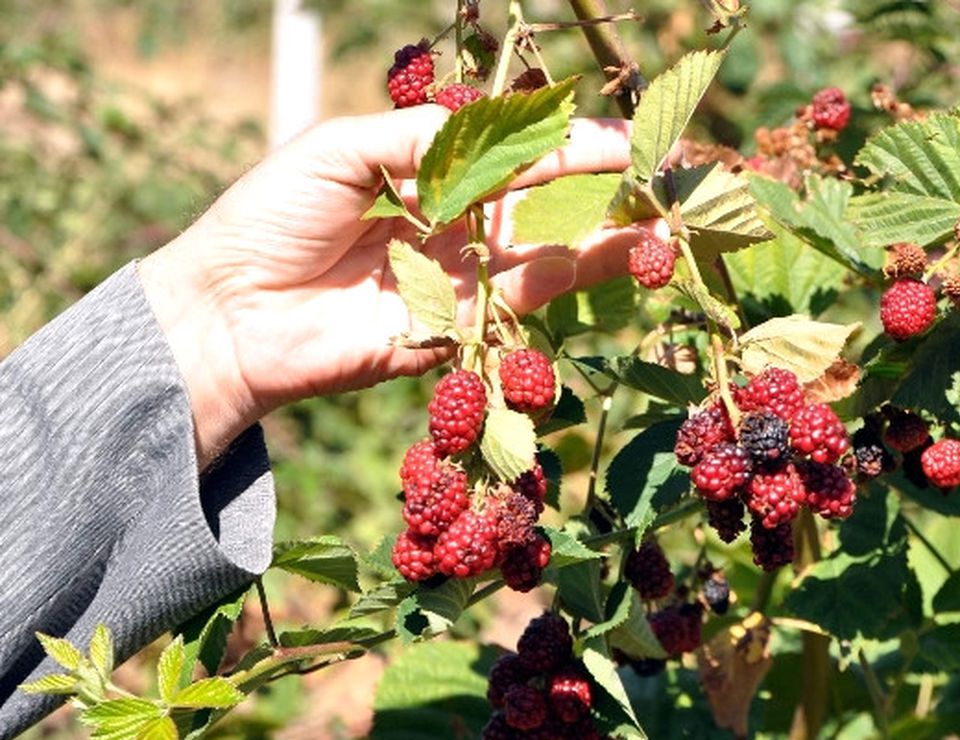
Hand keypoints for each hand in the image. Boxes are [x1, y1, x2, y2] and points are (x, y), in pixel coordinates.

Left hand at [138, 106, 650, 469]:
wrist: (230, 311)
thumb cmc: (272, 216)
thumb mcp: (342, 147)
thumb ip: (423, 137)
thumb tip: (499, 129)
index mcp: (426, 174)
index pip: (514, 153)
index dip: (570, 144)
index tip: (626, 137)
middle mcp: (454, 224)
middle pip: (545, 203)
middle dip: (605, 190)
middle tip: (663, 177)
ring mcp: (460, 277)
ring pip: (548, 252)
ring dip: (607, 237)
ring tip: (662, 222)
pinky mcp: (458, 326)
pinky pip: (523, 298)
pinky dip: (571, 275)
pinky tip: (618, 253)